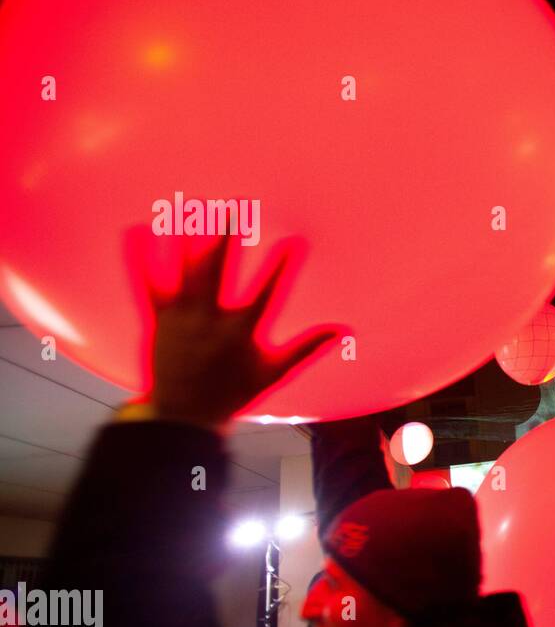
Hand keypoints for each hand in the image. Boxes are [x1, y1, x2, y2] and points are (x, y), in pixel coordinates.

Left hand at [132, 214, 342, 427]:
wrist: (183, 418)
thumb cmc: (233, 393)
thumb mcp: (275, 372)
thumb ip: (308, 348)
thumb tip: (345, 331)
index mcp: (240, 333)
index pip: (266, 293)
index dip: (282, 267)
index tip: (295, 241)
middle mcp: (209, 323)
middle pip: (217, 273)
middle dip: (224, 239)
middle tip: (232, 208)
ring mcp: (180, 320)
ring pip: (181, 274)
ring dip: (185, 239)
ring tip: (190, 209)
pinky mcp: (156, 322)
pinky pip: (146, 286)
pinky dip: (140, 259)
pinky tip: (137, 230)